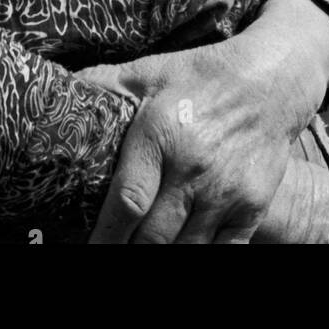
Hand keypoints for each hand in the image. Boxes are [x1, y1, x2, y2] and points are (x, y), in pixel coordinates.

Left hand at [77, 35, 294, 243]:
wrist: (271, 79)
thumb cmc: (201, 76)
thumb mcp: (150, 71)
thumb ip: (104, 86)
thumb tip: (57, 92)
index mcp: (161, 134)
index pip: (126, 202)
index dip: (104, 237)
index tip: (90, 249)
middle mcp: (194, 168)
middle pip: (152, 238)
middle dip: (129, 250)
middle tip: (114, 249)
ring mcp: (227, 192)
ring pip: (185, 251)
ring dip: (162, 254)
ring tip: (144, 248)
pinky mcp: (252, 206)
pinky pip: (224, 253)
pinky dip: (201, 257)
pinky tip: (183, 248)